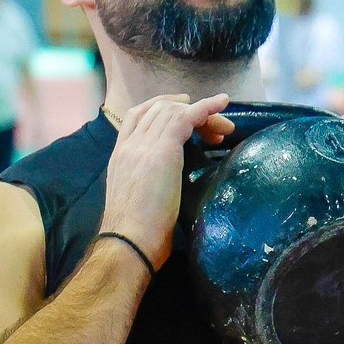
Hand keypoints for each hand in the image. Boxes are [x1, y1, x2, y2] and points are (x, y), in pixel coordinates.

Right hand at [101, 93, 231, 268]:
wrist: (129, 241)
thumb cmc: (137, 234)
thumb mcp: (139, 200)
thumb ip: (148, 183)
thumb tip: (167, 187)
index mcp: (120, 155)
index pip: (138, 116)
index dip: (162, 108)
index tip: (184, 111)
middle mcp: (130, 144)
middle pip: (159, 109)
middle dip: (188, 111)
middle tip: (212, 129)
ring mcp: (144, 145)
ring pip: (174, 112)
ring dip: (203, 114)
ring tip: (223, 129)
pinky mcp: (163, 150)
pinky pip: (187, 117)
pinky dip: (207, 107)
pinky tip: (222, 102)